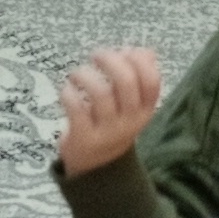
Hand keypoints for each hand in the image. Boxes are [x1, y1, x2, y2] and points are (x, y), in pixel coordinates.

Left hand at [58, 47, 163, 175]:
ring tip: (77, 73)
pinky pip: (76, 108)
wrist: (96, 166)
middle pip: (126, 82)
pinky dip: (69, 93)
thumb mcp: (131, 106)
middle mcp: (130, 121)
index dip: (138, 61)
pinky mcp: (84, 137)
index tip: (123, 51)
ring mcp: (107, 130)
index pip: (151, 82)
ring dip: (85, 75)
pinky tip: (67, 90)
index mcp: (145, 110)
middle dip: (109, 60)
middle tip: (96, 55)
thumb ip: (137, 77)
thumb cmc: (113, 124)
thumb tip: (144, 51)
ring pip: (100, 93)